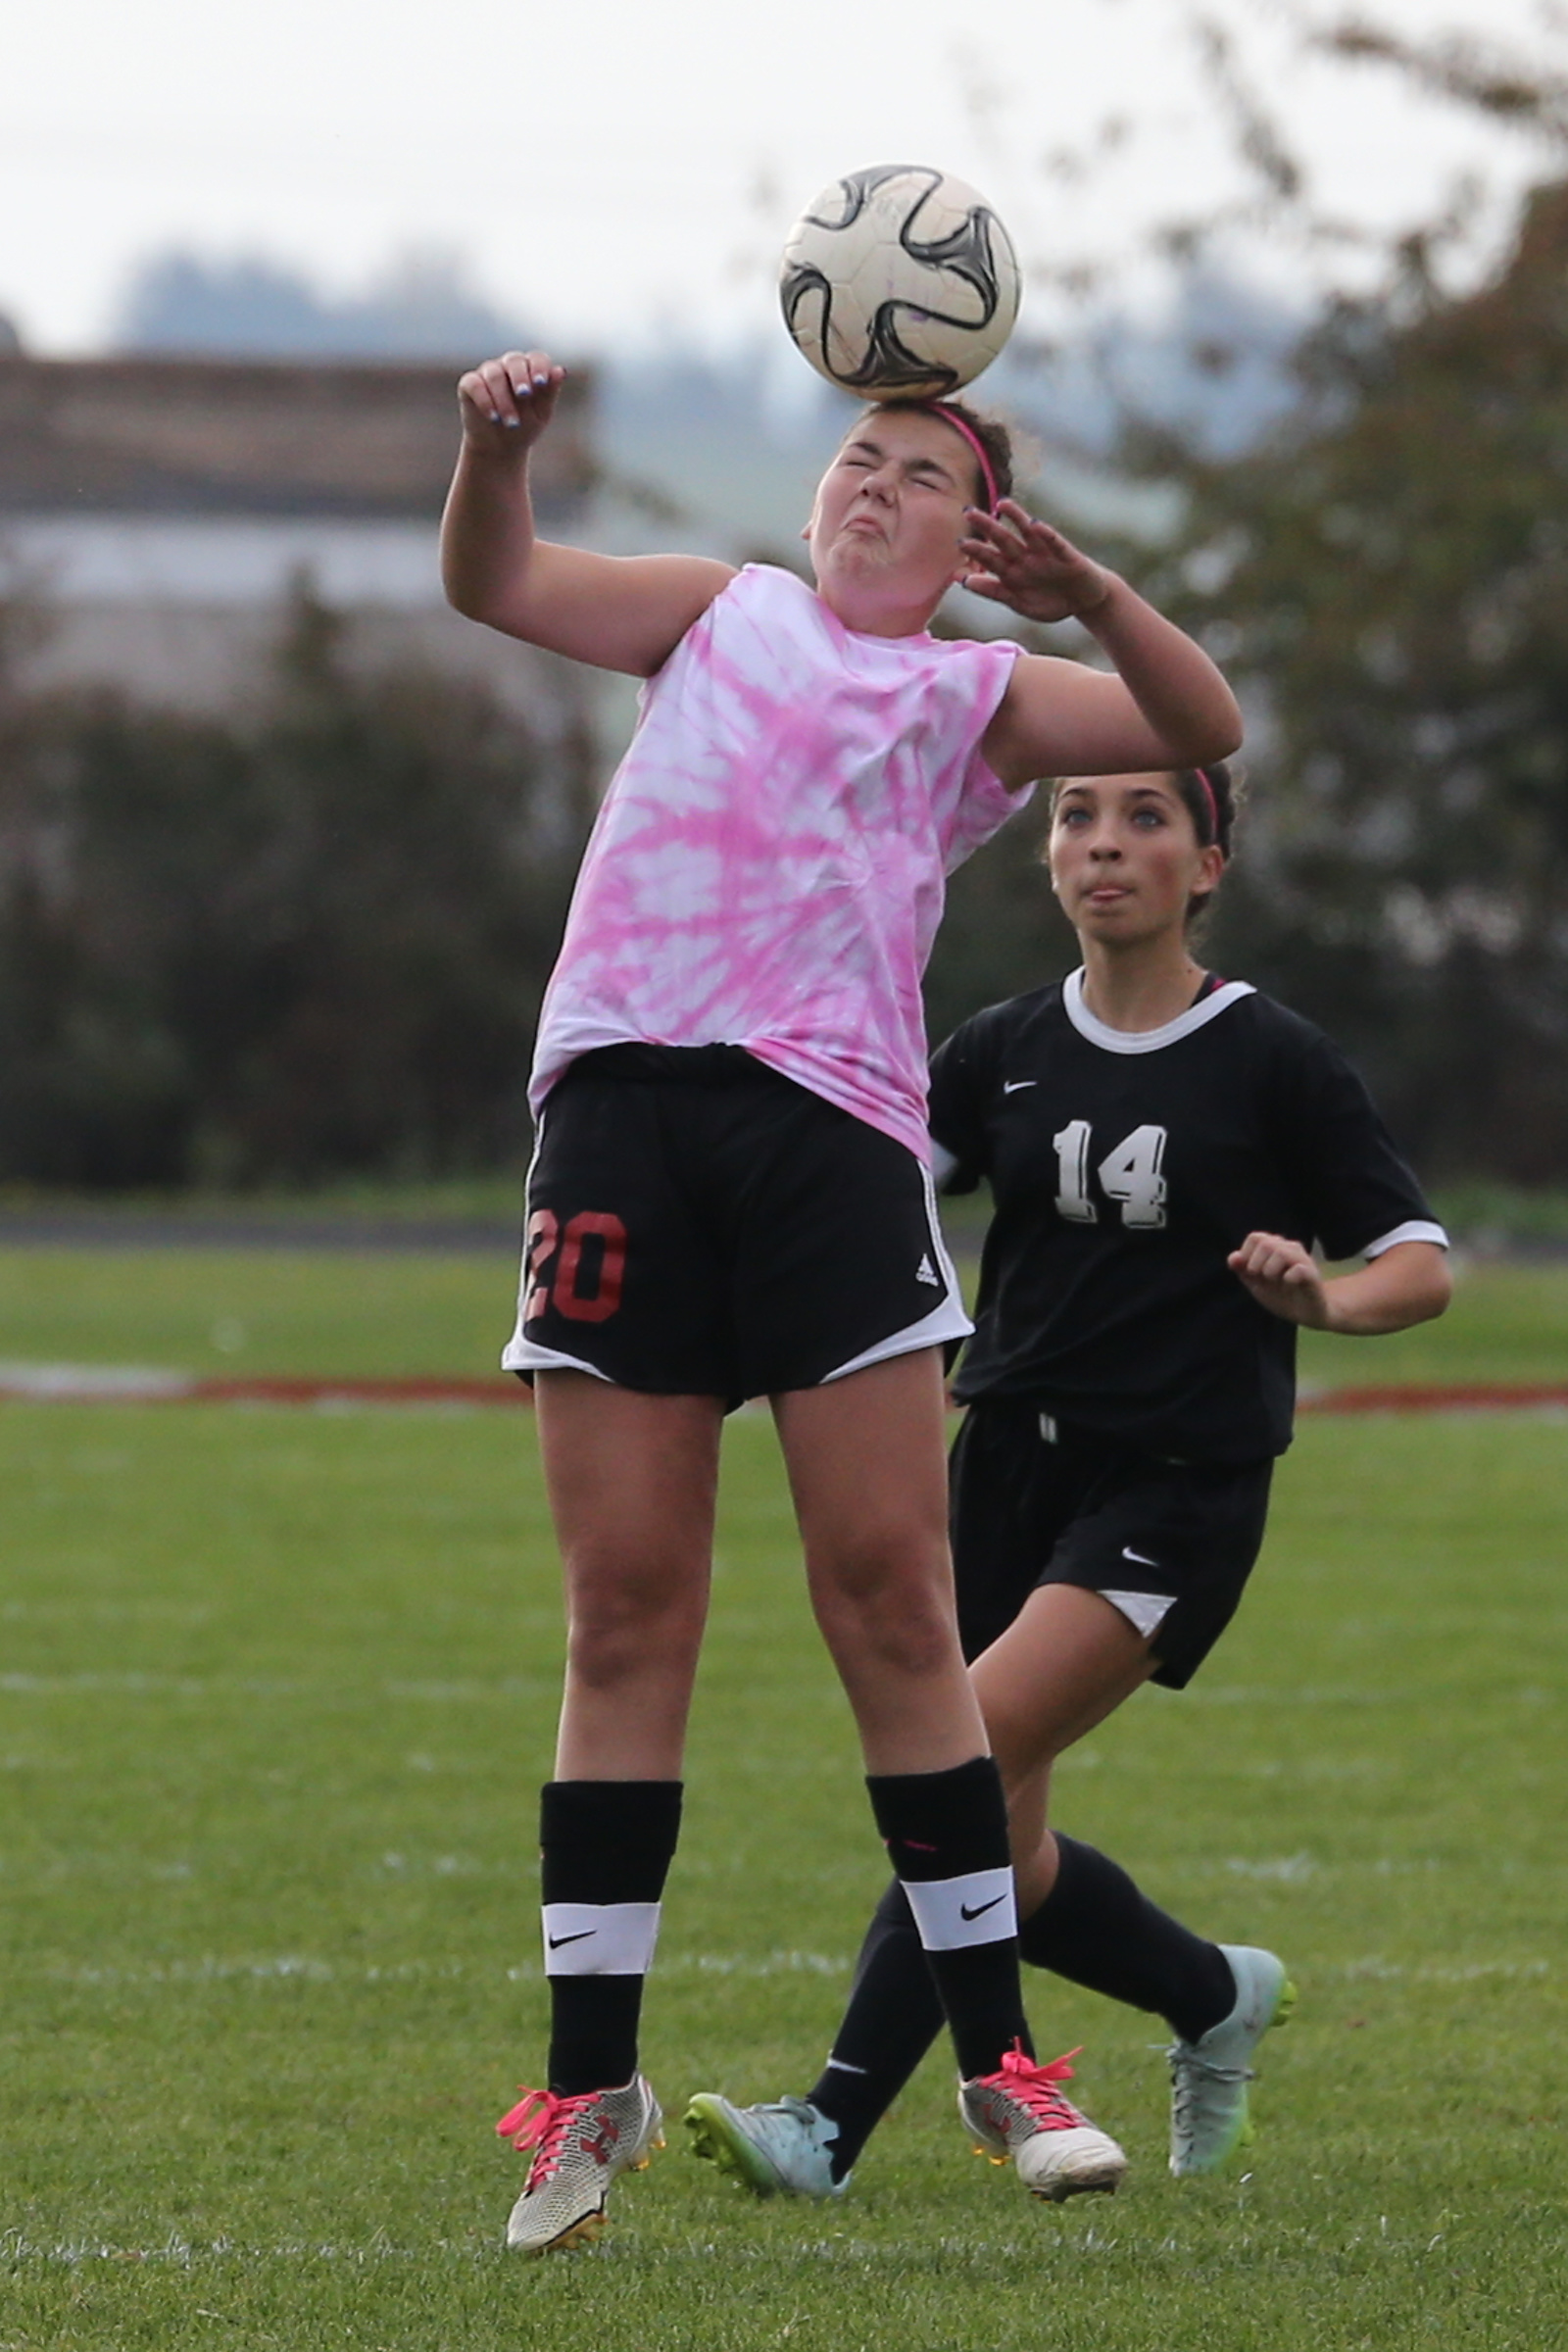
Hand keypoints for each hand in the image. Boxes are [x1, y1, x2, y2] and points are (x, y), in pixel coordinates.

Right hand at [456, 349, 565, 452]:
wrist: (499, 449)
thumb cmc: (524, 428)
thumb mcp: (541, 414)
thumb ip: (550, 393)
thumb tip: (560, 371)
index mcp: (530, 370)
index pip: (537, 358)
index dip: (539, 367)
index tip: (541, 383)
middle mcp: (508, 366)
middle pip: (514, 360)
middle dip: (520, 377)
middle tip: (524, 395)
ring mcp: (488, 373)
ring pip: (494, 374)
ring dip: (504, 399)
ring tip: (512, 423)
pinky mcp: (469, 384)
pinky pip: (474, 384)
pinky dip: (484, 400)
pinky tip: (493, 417)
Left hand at [957, 501, 1114, 622]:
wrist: (1084, 601)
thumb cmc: (1050, 601)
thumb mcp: (1019, 603)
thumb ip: (994, 592)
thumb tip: (964, 581)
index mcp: (1011, 570)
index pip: (989, 558)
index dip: (975, 551)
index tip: (958, 543)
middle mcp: (1025, 557)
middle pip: (1003, 539)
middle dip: (986, 526)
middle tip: (968, 511)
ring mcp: (1045, 553)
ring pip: (1027, 532)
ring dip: (1015, 517)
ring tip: (1001, 504)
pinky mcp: (1066, 555)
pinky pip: (1055, 542)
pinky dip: (1045, 534)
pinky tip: (1035, 524)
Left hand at [1228, 1231, 1329, 1328]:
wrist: (1306, 1313)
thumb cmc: (1281, 1295)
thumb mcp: (1256, 1284)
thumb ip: (1243, 1270)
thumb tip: (1232, 1258)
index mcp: (1275, 1248)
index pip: (1256, 1237)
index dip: (1246, 1254)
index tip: (1249, 1272)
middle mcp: (1290, 1249)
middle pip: (1266, 1243)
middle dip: (1256, 1263)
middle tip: (1261, 1278)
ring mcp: (1303, 1260)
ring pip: (1281, 1252)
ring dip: (1270, 1270)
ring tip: (1274, 1281)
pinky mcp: (1313, 1275)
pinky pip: (1298, 1269)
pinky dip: (1288, 1278)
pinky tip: (1289, 1284)